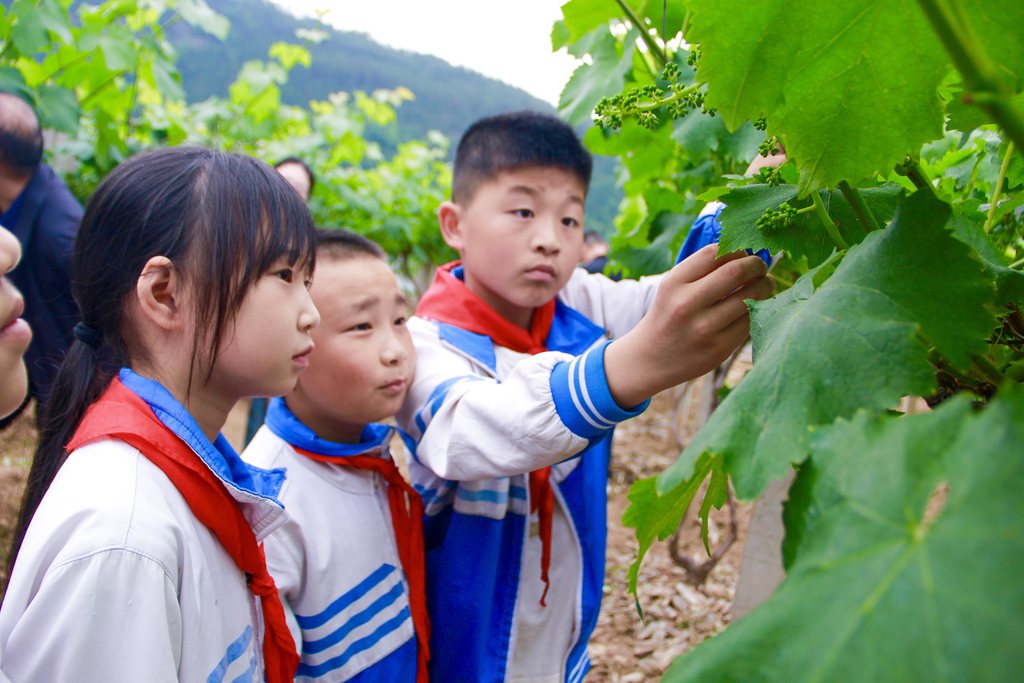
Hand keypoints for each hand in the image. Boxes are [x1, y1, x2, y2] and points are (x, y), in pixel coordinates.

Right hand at [605, 244, 772, 406]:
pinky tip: (754, 306)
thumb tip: (746, 253)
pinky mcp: (719, 348)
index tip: (745, 253)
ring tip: (765, 285)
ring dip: (765, 286)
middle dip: (757, 265)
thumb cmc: (669, 315)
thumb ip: (702, 270)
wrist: (650, 359)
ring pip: (750, 297)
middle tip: (761, 267)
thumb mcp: (673, 287)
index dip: (737, 249)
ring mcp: (704, 328)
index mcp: (674, 283)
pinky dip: (758, 309)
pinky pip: (750, 321)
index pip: (714, 253)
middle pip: (736, 271)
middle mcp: (687, 304)